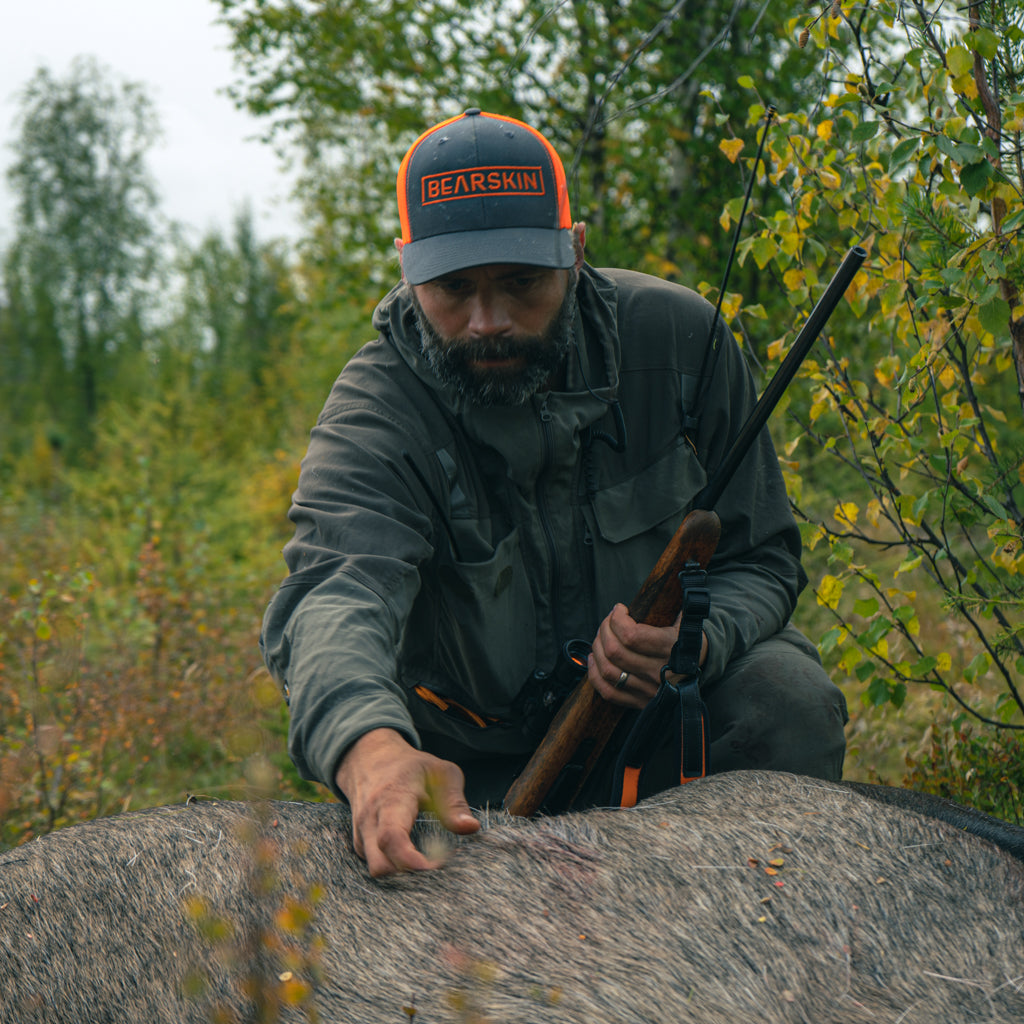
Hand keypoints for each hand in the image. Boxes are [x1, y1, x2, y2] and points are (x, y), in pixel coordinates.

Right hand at [335, 728, 479, 877]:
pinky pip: (373, 865)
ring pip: (375, 869)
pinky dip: (394, 869)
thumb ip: (455, 801)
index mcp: (392, 799)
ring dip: (401, 874)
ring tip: (427, 861)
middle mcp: (370, 819)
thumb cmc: (412, 767)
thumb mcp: (440, 772)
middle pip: (379, 864)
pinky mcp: (359, 844)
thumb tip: (471, 828)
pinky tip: (413, 859)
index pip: (391, 837)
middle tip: (437, 868)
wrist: (370, 759)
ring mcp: (361, 833)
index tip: (436, 867)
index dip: (411, 860)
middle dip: (408, 876)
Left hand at [588, 603, 706, 708]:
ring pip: (608, 670)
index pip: (631, 635)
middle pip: (615, 651)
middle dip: (604, 630)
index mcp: (670, 649)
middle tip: (608, 621)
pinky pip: (609, 692)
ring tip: (600, 637)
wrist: (703, 670)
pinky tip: (594, 659)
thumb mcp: (687, 620)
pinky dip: (595, 674)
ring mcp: (649, 690)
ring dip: (597, 649)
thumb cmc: (690, 639)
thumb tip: (675, 574)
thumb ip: (676, 601)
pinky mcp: (641, 702)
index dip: (617, 619)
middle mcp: (659, 672)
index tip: (619, 609)